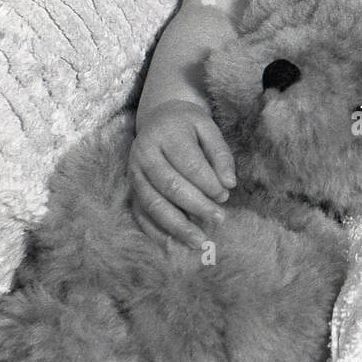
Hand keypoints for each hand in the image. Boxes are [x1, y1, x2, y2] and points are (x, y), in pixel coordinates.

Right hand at [128, 100, 235, 249]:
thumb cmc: (188, 125)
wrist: (158, 117)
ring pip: (153, 203)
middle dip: (196, 205)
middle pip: (170, 185)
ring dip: (176, 225)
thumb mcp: (208, 127)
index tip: (225, 195)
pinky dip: (155, 231)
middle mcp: (144, 153)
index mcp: (166, 134)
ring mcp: (134, 172)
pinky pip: (140, 213)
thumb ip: (220, 154)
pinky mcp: (131, 188)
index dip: (207, 183)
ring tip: (199, 240)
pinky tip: (173, 244)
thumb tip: (229, 184)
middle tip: (219, 219)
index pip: (188, 163)